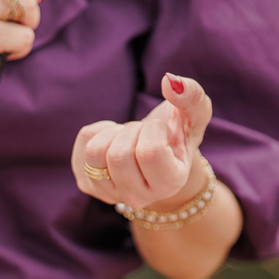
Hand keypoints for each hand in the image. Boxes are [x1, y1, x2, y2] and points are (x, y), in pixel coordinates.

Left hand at [72, 74, 213, 212]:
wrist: (157, 156)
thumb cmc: (178, 133)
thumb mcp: (195, 115)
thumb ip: (192, 96)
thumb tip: (169, 81)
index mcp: (169, 184)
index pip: (149, 153)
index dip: (152, 129)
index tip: (160, 130)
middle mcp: (138, 197)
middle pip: (119, 155)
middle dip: (131, 130)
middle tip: (142, 134)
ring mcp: (109, 194)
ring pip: (95, 152)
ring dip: (113, 132)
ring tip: (128, 137)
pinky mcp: (87, 184)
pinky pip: (83, 143)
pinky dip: (97, 131)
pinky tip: (113, 141)